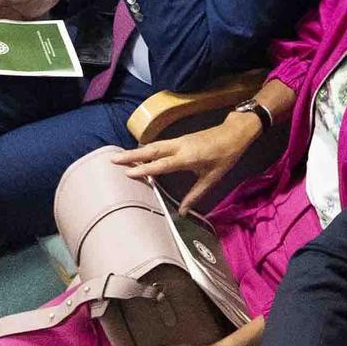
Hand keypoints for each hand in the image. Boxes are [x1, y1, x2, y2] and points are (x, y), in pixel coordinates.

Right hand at [113, 114, 258, 211]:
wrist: (234, 133)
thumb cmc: (225, 156)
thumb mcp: (212, 178)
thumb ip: (196, 194)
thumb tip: (181, 212)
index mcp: (187, 157)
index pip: (162, 164)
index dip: (145, 170)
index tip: (127, 173)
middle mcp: (179, 146)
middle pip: (152, 150)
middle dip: (131, 155)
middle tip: (112, 160)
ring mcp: (179, 141)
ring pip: (154, 145)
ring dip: (137, 151)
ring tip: (119, 157)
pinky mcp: (180, 139)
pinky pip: (159, 144)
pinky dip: (147, 149)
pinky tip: (139, 153)